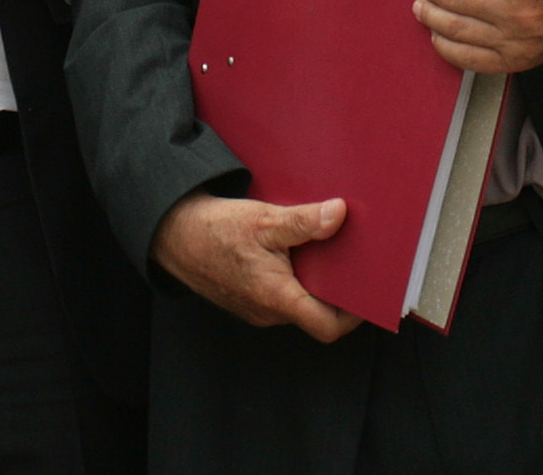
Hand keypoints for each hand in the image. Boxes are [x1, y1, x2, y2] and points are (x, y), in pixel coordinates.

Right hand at [153, 192, 358, 339]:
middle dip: (339, 287)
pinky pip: (284, 294)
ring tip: (328, 247)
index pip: (327, 327)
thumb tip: (339, 215)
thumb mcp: (264, 220)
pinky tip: (299, 248)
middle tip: (355, 257)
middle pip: (317, 312)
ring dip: (316, 279)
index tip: (369, 289)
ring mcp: (258, 307)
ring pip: (300, 301)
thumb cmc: (215, 230)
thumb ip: (304, 221)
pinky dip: (297, 275)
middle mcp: (269, 311)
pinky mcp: (250, 298)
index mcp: (277, 298)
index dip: (354, 314)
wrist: (174, 234)